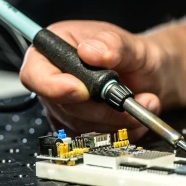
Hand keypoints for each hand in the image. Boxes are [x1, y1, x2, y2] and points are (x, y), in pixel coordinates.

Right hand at [20, 21, 179, 138]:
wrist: (150, 76)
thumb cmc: (135, 56)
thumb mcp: (131, 45)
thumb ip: (114, 45)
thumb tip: (92, 51)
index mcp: (56, 47)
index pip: (35, 73)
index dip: (54, 87)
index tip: (82, 91)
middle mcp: (54, 78)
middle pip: (60, 105)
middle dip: (100, 109)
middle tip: (131, 100)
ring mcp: (64, 105)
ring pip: (78, 127)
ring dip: (115, 122)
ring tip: (142, 103)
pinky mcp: (77, 126)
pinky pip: (91, 140)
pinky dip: (118, 132)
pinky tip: (133, 117)